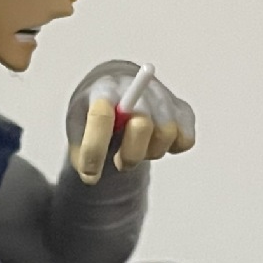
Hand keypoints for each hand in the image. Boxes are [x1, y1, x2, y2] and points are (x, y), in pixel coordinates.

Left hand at [66, 60, 196, 185]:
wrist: (118, 91)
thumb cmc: (95, 113)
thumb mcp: (77, 129)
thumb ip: (79, 151)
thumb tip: (92, 175)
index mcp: (104, 90)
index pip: (101, 116)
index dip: (95, 148)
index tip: (90, 173)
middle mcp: (136, 87)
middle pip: (142, 124)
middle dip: (130, 155)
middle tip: (119, 160)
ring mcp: (162, 96)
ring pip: (166, 135)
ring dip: (150, 152)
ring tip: (136, 147)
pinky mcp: (183, 110)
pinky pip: (185, 140)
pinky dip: (172, 148)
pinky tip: (154, 141)